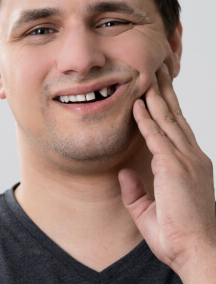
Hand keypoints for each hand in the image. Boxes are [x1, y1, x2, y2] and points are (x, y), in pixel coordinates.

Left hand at [118, 64, 215, 280]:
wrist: (200, 253)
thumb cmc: (181, 237)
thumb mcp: (150, 212)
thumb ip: (135, 191)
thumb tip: (122, 173)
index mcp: (190, 165)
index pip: (177, 128)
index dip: (167, 107)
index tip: (159, 90)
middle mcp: (191, 156)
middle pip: (176, 116)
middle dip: (166, 90)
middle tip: (159, 69)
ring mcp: (185, 159)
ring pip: (168, 119)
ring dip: (157, 95)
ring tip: (151, 73)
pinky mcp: (174, 166)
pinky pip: (156, 136)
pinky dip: (146, 119)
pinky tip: (138, 103)